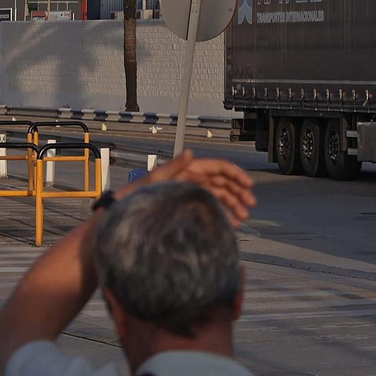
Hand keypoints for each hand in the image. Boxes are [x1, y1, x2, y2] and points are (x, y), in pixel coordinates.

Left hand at [125, 150, 256, 224]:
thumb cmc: (137, 196)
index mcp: (188, 170)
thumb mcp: (154, 179)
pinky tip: (229, 223)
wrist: (126, 217)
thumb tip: (190, 152)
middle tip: (250, 206)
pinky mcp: (189, 208)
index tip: (248, 186)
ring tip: (242, 218)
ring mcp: (192, 194)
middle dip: (239, 193)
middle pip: (223, 183)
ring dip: (233, 205)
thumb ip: (173, 166)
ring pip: (219, 197)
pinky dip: (222, 214)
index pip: (218, 168)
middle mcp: (193, 180)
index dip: (236, 175)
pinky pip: (210, 208)